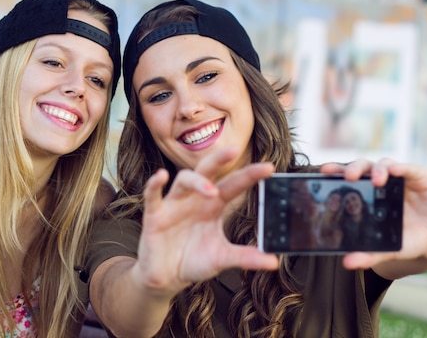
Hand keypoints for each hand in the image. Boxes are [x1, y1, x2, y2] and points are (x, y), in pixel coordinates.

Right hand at [133, 146, 278, 297]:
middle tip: (234, 149)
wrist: (167, 278)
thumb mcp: (222, 258)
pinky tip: (160, 176)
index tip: (269, 168)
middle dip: (219, 159)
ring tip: (212, 191)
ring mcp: (174, 205)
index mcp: (213, 207)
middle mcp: (194, 200)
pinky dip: (154, 184)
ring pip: (183, 180)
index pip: (233, 184)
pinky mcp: (154, 216)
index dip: (249, 175)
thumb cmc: (193, 261)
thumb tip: (273, 261)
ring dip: (197, 181)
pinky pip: (153, 195)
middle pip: (207, 170)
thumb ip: (245, 257)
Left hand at [321, 158, 426, 277]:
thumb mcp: (387, 248)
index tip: (324, 171)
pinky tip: (396, 171)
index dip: (337, 171)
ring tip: (376, 180)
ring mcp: (401, 178)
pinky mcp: (421, 177)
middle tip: (349, 177)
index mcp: (368, 194)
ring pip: (384, 164)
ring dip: (378, 169)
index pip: (348, 177)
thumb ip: (368, 254)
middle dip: (354, 168)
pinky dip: (403, 168)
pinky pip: (410, 169)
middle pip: (363, 167)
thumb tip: (347, 263)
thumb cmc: (406, 239)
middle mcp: (381, 182)